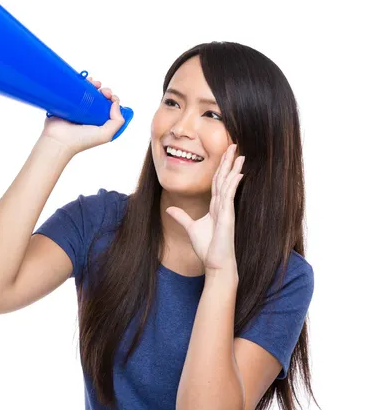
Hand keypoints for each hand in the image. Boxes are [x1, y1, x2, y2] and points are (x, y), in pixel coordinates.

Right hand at [39, 76, 124, 156]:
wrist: (59, 139)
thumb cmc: (81, 140)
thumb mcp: (106, 135)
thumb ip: (117, 121)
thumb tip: (115, 103)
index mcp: (100, 122)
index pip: (110, 107)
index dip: (112, 99)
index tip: (109, 96)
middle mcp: (90, 115)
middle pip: (100, 98)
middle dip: (104, 91)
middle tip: (102, 91)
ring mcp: (78, 108)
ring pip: (88, 92)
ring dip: (93, 85)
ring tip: (94, 83)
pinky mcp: (67, 103)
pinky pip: (75, 90)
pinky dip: (81, 83)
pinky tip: (84, 80)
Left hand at [165, 143, 244, 276]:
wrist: (215, 264)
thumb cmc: (207, 248)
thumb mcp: (190, 228)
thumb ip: (181, 217)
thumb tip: (169, 209)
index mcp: (215, 207)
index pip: (217, 182)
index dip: (220, 168)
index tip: (225, 154)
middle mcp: (223, 206)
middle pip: (225, 179)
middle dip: (229, 162)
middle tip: (234, 145)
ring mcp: (226, 211)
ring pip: (229, 185)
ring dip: (234, 169)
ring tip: (239, 154)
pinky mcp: (228, 217)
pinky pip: (230, 197)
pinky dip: (233, 184)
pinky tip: (237, 173)